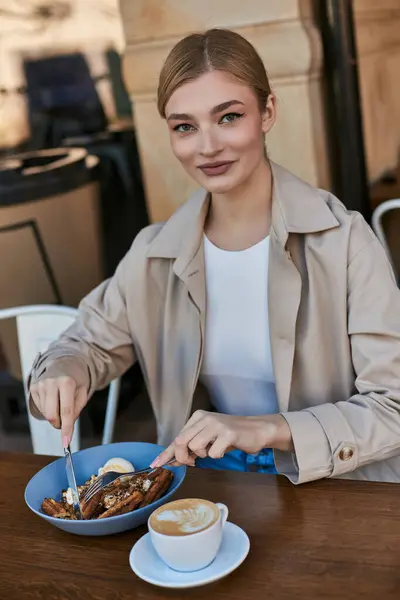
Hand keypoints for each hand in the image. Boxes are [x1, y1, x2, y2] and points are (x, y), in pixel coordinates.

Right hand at [29, 376, 87, 447]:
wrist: (63, 364)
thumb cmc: (75, 379)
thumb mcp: (82, 392)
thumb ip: (77, 409)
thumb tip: (68, 424)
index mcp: (67, 382)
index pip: (66, 411)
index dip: (67, 428)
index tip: (66, 442)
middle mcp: (51, 383)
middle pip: (52, 415)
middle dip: (59, 423)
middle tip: (65, 421)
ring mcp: (40, 385)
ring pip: (45, 413)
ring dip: (54, 415)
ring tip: (60, 403)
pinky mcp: (33, 388)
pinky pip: (40, 408)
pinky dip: (48, 409)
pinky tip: (53, 400)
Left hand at [151, 410, 292, 467]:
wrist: (257, 430)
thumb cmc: (231, 436)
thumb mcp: (208, 438)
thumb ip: (191, 447)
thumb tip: (172, 460)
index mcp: (198, 417)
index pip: (178, 437)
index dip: (167, 452)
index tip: (156, 464)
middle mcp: (205, 417)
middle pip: (182, 441)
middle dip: (182, 457)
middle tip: (192, 463)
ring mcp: (216, 424)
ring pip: (195, 447)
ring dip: (203, 455)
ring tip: (213, 451)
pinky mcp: (228, 433)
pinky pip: (213, 452)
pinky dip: (217, 456)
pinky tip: (224, 449)